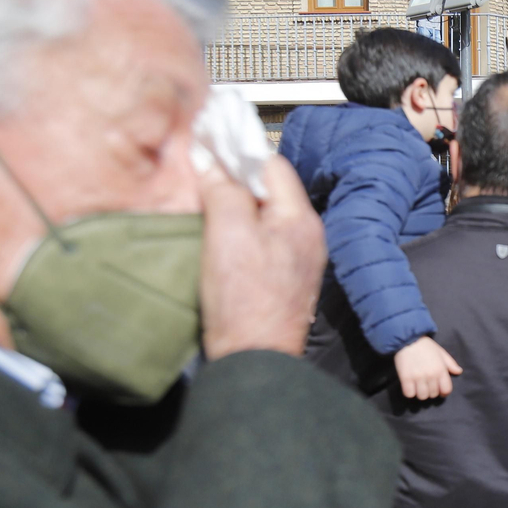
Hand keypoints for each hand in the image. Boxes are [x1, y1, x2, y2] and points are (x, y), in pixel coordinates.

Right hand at [199, 154, 325, 359]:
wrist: (255, 359)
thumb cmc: (244, 299)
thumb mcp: (228, 234)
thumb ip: (225, 192)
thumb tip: (215, 161)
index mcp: (301, 220)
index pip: (273, 166)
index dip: (239, 154)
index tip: (209, 149)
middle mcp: (306, 237)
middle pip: (269, 192)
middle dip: (235, 181)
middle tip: (200, 177)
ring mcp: (297, 261)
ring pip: (263, 218)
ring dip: (234, 208)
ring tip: (203, 206)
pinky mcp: (282, 282)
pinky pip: (260, 243)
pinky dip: (239, 234)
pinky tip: (216, 239)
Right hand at [392, 335, 462, 400]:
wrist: (408, 338)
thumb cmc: (425, 345)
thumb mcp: (441, 352)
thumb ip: (450, 363)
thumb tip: (459, 372)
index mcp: (441, 370)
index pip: (446, 390)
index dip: (443, 393)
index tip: (439, 391)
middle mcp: (431, 375)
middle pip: (433, 395)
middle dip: (431, 392)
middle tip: (426, 385)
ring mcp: (418, 377)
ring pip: (422, 396)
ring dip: (420, 393)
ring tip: (418, 386)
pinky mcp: (405, 378)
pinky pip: (409, 394)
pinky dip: (410, 392)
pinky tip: (410, 386)